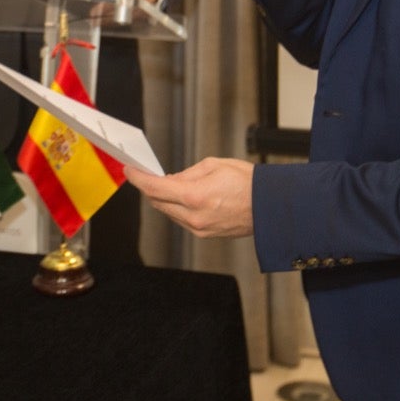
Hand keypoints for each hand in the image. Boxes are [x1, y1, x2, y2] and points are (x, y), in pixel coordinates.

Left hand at [125, 158, 254, 238]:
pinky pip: (182, 220)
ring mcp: (199, 228)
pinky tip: (181, 198)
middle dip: (149, 188)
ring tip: (166, 184)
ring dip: (163, 199)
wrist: (269, 206)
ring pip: (169, 212)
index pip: (155, 188)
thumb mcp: (214, 166)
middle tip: (146, 175)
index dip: (138, 178)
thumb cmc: (248, 182)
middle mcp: (194, 216)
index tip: (130, 170)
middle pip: (158, 202)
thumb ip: (187, 173)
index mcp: (194, 196)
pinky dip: (177, 208)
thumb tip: (171, 179)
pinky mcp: (205, 234)